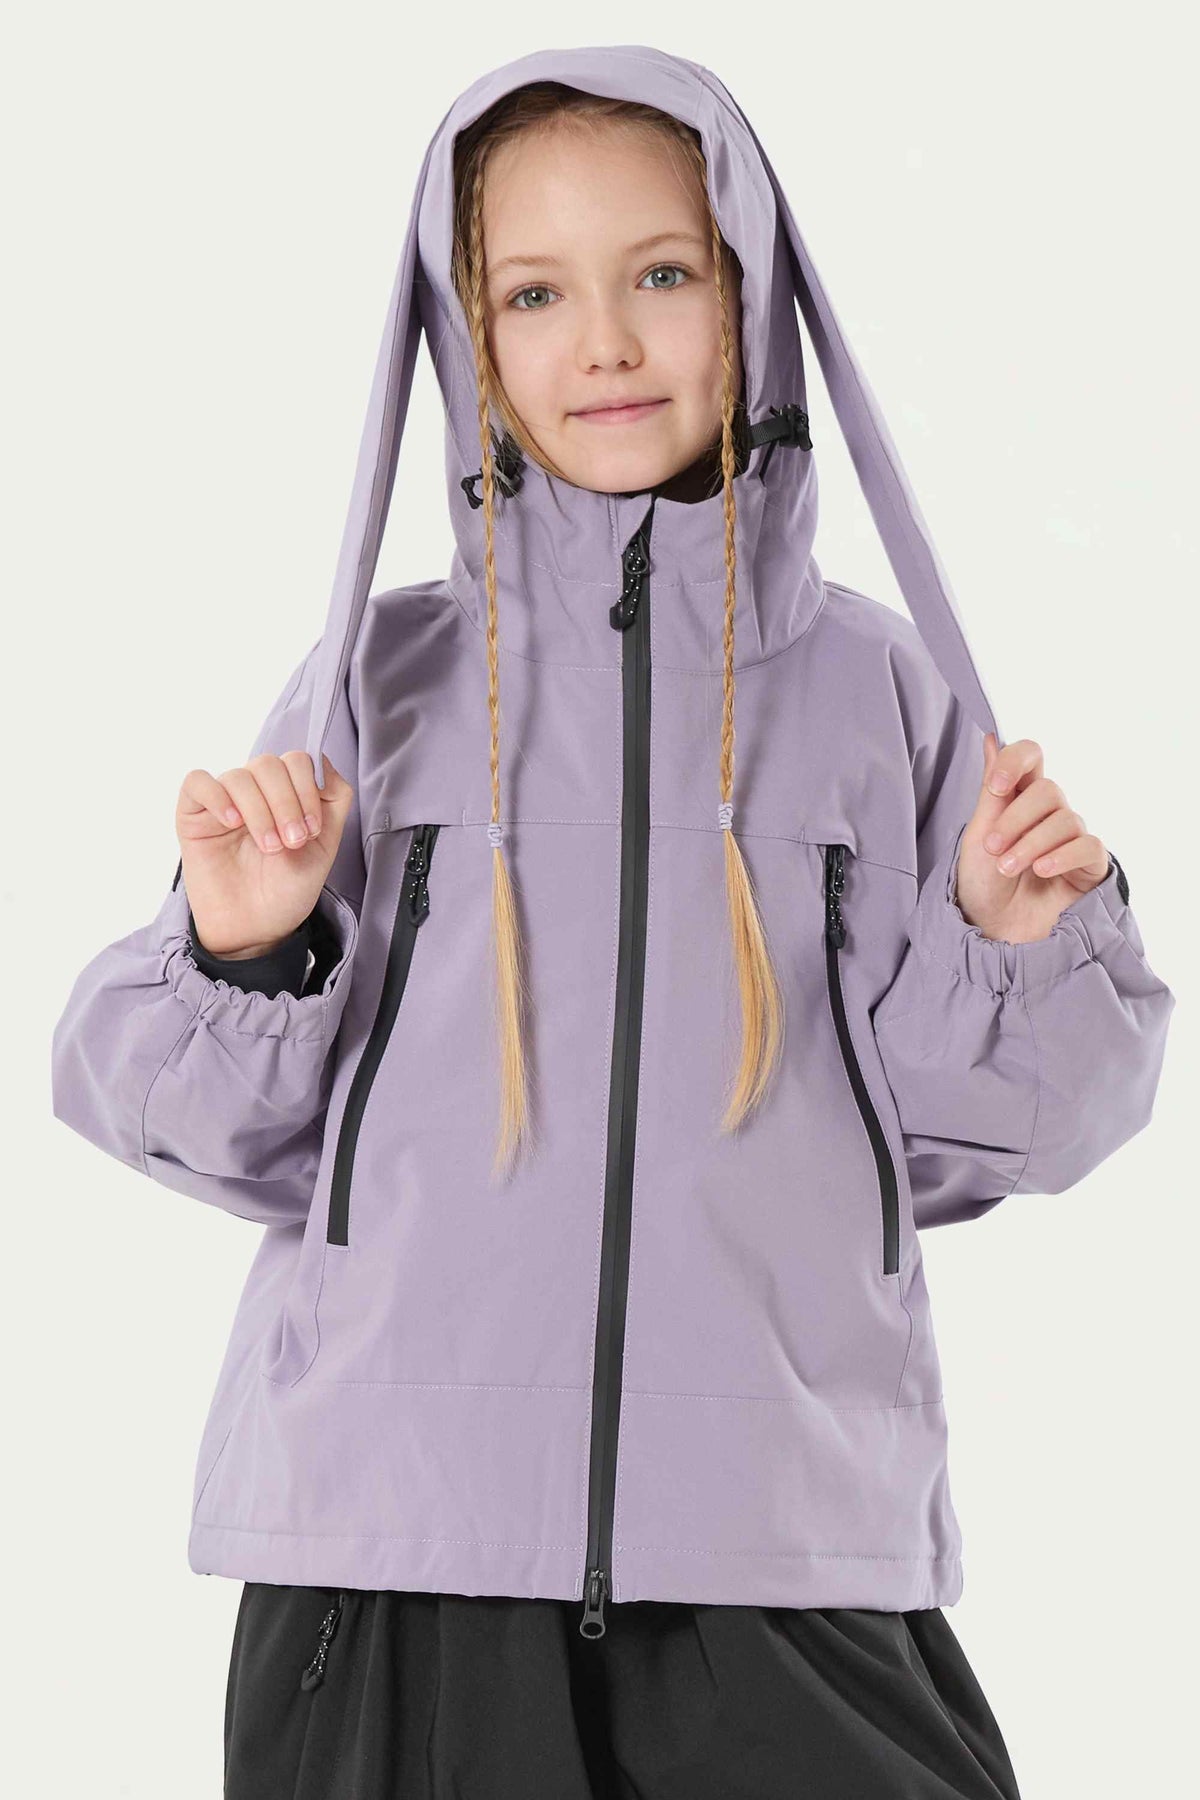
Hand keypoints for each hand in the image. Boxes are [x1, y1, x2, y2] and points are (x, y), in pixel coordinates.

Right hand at [176, 752, 354, 958]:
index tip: (312, 830)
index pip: (297, 761)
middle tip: (292, 842)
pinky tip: (232, 823)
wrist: (258, 928)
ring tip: (269, 847)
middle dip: (286, 802)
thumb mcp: (325, 844)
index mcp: (285, 793)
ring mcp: (223, 802)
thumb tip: (323, 763)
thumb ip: (333, 800)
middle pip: (269, 764)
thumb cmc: (287, 888)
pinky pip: (197, 783)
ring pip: (239, 776)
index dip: (308, 790)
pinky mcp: (193, 816)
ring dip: (259, 810)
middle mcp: (254, 791)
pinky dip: (217, 796)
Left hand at [954, 735, 1110, 944]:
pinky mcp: (1089, 866)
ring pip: (1065, 819)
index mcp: (1019, 799)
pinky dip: (1061, 856)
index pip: (1031, 756)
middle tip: (993, 849)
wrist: (993, 933)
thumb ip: (992, 791)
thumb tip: (991, 738)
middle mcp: (1049, 814)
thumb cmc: (982, 886)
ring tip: (1008, 869)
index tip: (998, 787)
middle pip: (1049, 790)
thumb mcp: (978, 835)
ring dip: (1030, 844)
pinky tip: (1042, 871)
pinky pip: (1087, 846)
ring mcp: (1070, 839)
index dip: (1017, 761)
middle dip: (1015, 820)